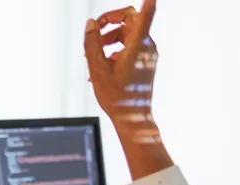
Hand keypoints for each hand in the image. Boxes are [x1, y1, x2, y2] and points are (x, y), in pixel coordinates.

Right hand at [85, 1, 157, 129]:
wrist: (132, 118)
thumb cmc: (116, 97)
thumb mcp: (97, 70)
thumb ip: (92, 44)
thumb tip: (91, 24)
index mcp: (137, 48)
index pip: (145, 17)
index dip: (148, 4)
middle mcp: (147, 47)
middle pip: (130, 20)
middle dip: (109, 24)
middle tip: (93, 36)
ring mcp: (148, 54)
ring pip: (128, 32)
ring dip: (110, 37)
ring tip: (94, 55)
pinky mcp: (146, 60)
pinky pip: (130, 44)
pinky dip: (116, 48)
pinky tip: (102, 64)